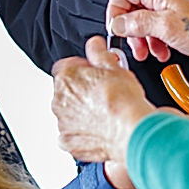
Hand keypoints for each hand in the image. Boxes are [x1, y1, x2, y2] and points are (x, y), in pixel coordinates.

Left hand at [51, 37, 155, 163]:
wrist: (130, 129)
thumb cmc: (122, 100)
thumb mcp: (114, 66)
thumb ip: (98, 51)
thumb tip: (95, 45)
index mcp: (65, 78)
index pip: (65, 66)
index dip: (82, 68)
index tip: (94, 72)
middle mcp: (59, 101)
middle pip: (66, 91)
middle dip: (82, 90)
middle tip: (103, 92)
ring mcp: (63, 123)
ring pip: (70, 113)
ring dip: (82, 112)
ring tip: (105, 112)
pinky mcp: (70, 143)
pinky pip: (73, 135)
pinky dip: (84, 133)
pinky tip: (101, 128)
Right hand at [106, 0, 188, 80]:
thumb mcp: (165, 28)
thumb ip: (137, 24)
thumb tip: (118, 24)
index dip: (115, 9)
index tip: (119, 29)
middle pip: (132, 4)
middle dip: (131, 28)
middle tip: (135, 46)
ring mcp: (173, 0)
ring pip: (145, 15)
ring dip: (144, 36)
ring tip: (149, 52)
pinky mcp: (180, 12)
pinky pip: (159, 22)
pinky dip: (156, 37)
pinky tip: (162, 50)